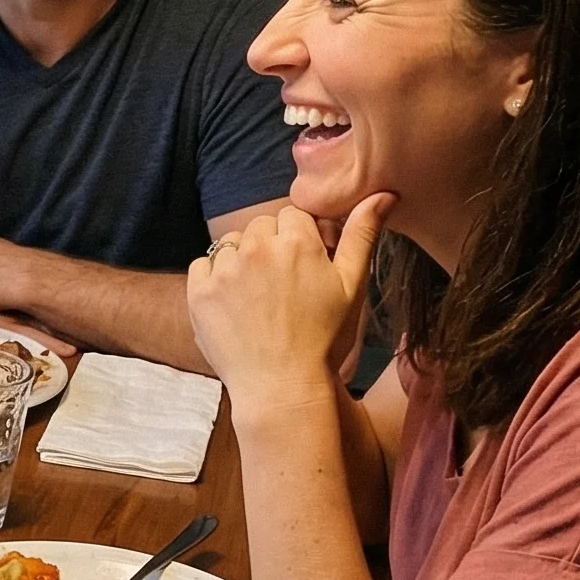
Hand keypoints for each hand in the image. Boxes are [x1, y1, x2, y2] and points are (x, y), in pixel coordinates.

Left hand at [187, 195, 393, 412]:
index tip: (303, 263)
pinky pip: (202, 265)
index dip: (299, 237)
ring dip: (242, 259)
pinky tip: (233, 303)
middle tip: (281, 283)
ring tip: (258, 296)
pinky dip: (214, 277)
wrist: (282, 386)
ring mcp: (224, 270)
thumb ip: (362, 234)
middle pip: (261, 225)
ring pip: (231, 243)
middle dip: (271, 244)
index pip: (293, 214)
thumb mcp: (351, 286)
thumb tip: (382, 193)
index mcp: (297, 243)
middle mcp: (257, 249)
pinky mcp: (198, 293)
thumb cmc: (324, 339)